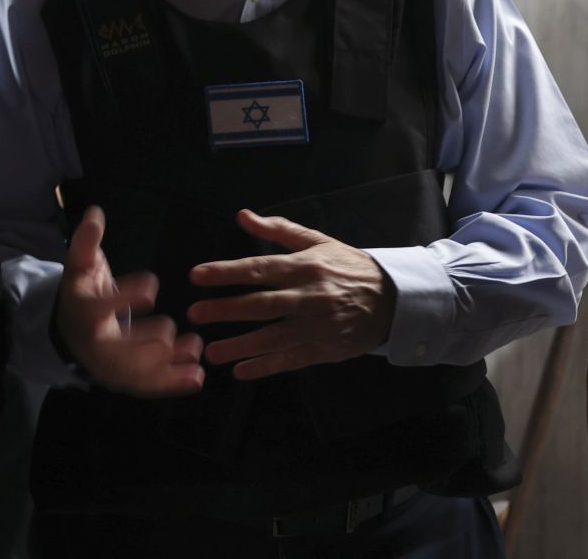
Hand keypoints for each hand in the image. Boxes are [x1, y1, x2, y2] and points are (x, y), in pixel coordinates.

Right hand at [55, 205, 203, 397]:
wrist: (70, 330)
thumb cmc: (83, 293)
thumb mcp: (79, 265)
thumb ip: (86, 242)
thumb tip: (95, 213)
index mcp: (83, 312)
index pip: (100, 307)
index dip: (124, 298)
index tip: (152, 286)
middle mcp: (95, 343)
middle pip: (117, 350)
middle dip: (143, 342)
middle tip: (169, 332)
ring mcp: (110, 365)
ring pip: (136, 372)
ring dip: (166, 365)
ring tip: (195, 349)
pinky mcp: (125, 379)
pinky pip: (148, 385)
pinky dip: (172, 383)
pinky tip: (197, 376)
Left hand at [187, 208, 394, 379]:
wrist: (393, 299)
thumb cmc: (347, 267)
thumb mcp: (317, 242)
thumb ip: (278, 230)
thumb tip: (243, 216)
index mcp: (305, 267)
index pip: (259, 268)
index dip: (226, 273)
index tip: (197, 276)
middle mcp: (309, 297)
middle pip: (262, 305)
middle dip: (225, 310)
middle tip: (195, 314)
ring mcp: (317, 326)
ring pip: (273, 337)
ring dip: (239, 345)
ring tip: (210, 352)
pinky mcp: (325, 349)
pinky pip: (290, 360)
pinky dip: (265, 366)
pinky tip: (241, 371)